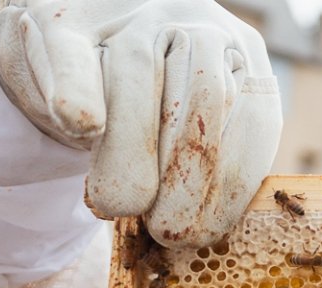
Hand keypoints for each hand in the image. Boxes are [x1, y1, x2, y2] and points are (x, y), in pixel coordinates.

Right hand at [0, 0, 281, 247]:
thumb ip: (210, 156)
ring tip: (121, 203)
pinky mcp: (66, 18)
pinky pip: (75, 55)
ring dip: (131, 149)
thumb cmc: (154, 95)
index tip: (205, 233)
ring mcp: (131, 16)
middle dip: (186, 176)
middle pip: (204, 99)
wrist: (89, 23)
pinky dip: (78, 89)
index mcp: (239, 51)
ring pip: (137, 74)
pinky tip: (84, 124)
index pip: (255, 116)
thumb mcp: (196, 119)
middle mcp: (193, 22)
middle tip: (166, 230)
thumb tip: (204, 227)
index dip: (230, 183)